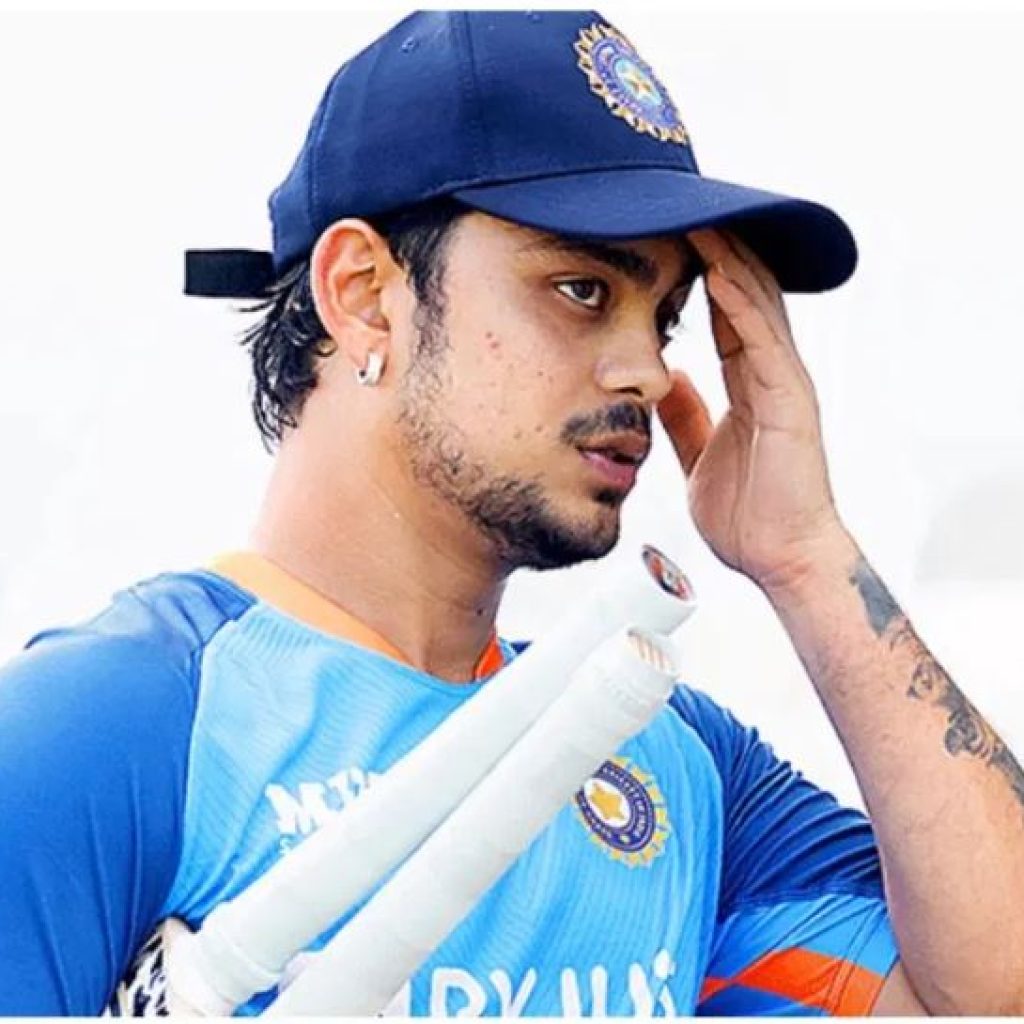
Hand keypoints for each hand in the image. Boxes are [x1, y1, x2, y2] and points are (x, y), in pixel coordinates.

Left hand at [656, 228, 844, 595]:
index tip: (668, 239)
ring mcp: (784, 382)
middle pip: (743, 294)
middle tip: (680, 204)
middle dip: (715, 249)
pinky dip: (738, 301)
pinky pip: (761, 339)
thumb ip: (688, 416)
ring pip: (756, 303)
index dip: (699, 273)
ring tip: (693, 214)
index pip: (724, 314)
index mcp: (749, 385)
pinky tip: (714, 269)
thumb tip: (668, 380)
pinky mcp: (790, 399)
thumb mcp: (698, 455)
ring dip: (725, 258)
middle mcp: (770, 374)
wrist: (780, 558)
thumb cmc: (748, 515)